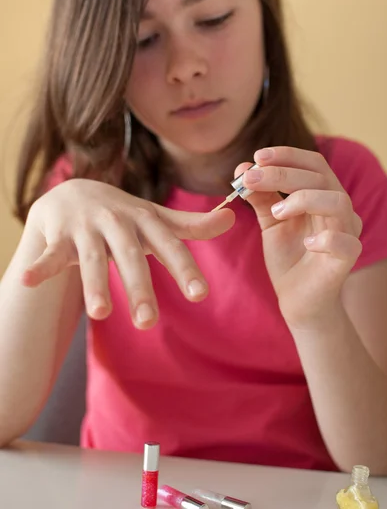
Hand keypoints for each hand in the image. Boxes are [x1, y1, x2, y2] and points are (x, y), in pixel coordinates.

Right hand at [23, 179, 234, 327]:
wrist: (76, 191)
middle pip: (130, 255)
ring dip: (94, 283)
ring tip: (100, 313)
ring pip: (91, 257)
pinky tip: (28, 279)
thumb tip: (232, 218)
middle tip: (148, 323)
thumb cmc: (124, 215)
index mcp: (144, 220)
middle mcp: (117, 221)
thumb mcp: (156, 218)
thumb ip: (191, 225)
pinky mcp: (58, 236)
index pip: (168, 246)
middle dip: (139, 287)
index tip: (199, 295)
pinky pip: (48, 252)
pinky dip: (40, 265)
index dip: (184, 269)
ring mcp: (86, 227)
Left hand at [237, 146, 361, 328]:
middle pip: (320, 177)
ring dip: (303, 199)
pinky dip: (326, 238)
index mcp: (322, 194)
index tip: (258, 156)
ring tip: (276, 212)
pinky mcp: (346, 260)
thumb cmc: (287, 256)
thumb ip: (259, 195)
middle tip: (250, 179)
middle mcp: (338, 209)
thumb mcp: (270, 221)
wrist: (296, 298)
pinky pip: (346, 242)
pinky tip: (305, 243)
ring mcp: (346, 233)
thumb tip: (243, 168)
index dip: (287, 155)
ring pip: (338, 202)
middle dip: (282, 174)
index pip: (313, 163)